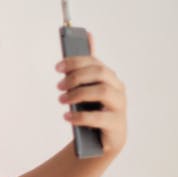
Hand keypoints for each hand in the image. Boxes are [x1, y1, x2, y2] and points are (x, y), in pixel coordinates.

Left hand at [55, 32, 126, 155]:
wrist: (101, 141)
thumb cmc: (93, 109)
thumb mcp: (87, 87)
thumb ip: (87, 65)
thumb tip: (88, 35)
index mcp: (110, 77)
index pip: (95, 62)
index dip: (75, 62)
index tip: (57, 68)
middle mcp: (118, 89)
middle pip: (100, 73)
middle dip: (76, 77)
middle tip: (58, 86)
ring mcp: (119, 106)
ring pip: (102, 91)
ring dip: (78, 93)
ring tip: (61, 100)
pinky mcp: (116, 125)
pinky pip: (99, 117)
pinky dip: (80, 116)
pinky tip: (67, 117)